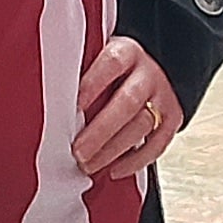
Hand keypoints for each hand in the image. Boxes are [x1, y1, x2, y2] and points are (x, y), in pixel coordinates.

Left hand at [69, 40, 187, 177]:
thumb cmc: (114, 68)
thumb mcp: (97, 56)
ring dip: (113, 150)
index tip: (72, 107)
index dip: (92, 85)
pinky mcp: (173, 119)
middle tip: (77, 151)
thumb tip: (49, 97)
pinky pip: (157, 145)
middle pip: (128, 102)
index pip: (111, 64)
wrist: (155, 66)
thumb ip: (81, 71)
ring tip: (88, 165)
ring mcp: (163, 97)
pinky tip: (114, 171)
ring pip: (141, 126)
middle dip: (101, 130)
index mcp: (127, 52)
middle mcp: (148, 73)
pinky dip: (135, 162)